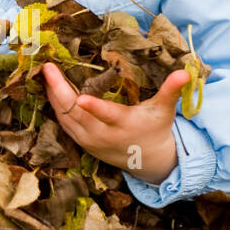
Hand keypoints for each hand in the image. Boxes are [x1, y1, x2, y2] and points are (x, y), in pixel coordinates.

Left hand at [41, 62, 190, 184]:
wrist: (147, 161)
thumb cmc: (156, 129)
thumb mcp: (164, 111)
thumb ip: (171, 91)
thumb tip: (184, 72)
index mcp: (123, 124)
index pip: (108, 116)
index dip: (94, 108)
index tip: (81, 98)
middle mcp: (103, 135)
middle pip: (76, 113)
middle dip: (60, 90)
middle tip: (48, 68)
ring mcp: (89, 141)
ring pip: (65, 118)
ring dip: (53, 96)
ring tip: (45, 74)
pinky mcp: (81, 143)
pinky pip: (63, 124)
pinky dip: (55, 107)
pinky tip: (49, 90)